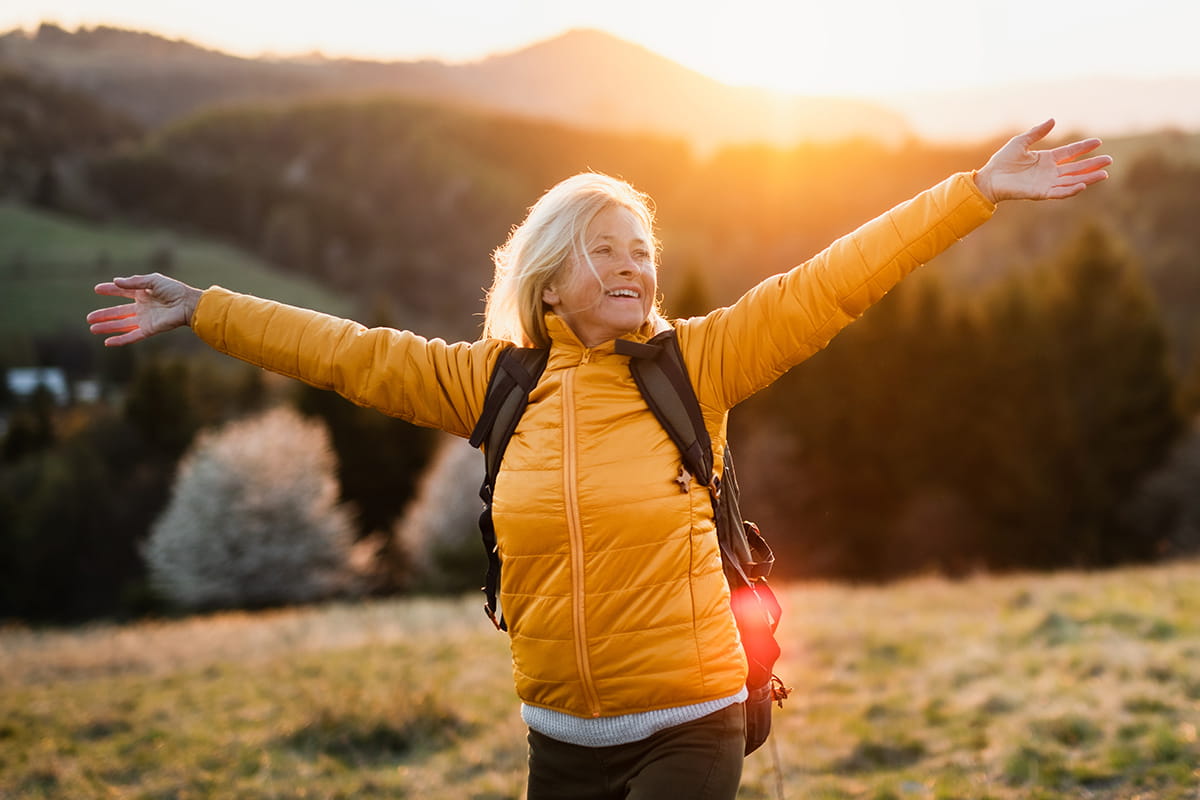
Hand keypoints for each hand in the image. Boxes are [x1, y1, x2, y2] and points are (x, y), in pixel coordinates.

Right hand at [87, 273, 202, 345]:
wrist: (188, 304)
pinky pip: (132, 336)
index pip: (122, 292)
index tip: (97, 289)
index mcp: (143, 293)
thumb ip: (134, 281)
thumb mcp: (153, 280)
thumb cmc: (174, 290)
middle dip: (104, 315)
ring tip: (92, 328)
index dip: (110, 290)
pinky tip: (107, 342)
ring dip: (107, 327)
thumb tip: (116, 281)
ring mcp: (145, 319)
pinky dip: (120, 339)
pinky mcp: (149, 330)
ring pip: (122, 325)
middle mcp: (142, 307)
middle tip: (88, 318)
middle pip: (118, 312)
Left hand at [974, 119, 1111, 202]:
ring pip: (1072, 181)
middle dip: (1092, 164)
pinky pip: (1059, 192)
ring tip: (1104, 174)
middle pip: (1076, 168)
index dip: (1083, 148)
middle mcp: (1049, 172)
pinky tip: (1082, 185)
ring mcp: (1046, 183)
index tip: (1098, 142)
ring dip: (1088, 178)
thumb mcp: (1020, 142)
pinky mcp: (1040, 193)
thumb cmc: (1002, 161)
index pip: (1070, 153)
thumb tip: (1053, 120)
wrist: (989, 178)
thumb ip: (1037, 132)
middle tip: (1109, 160)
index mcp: (1046, 159)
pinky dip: (1071, 190)